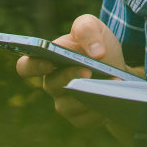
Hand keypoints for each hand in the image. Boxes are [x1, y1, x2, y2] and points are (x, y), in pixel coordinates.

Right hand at [17, 13, 141, 141]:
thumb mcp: (95, 27)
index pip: (26, 66)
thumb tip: (95, 52)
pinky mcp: (80, 119)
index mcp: (47, 60)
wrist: (120, 70)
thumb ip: (87, 29)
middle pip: (52, 85)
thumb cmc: (99, 47)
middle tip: (88, 71)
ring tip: (110, 84)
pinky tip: (111, 100)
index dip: (33, 66)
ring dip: (88, 95)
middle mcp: (52, 83)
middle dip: (69, 77)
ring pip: (69, 105)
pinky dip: (99, 110)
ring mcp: (65, 103)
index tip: (49, 63)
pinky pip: (85, 119)